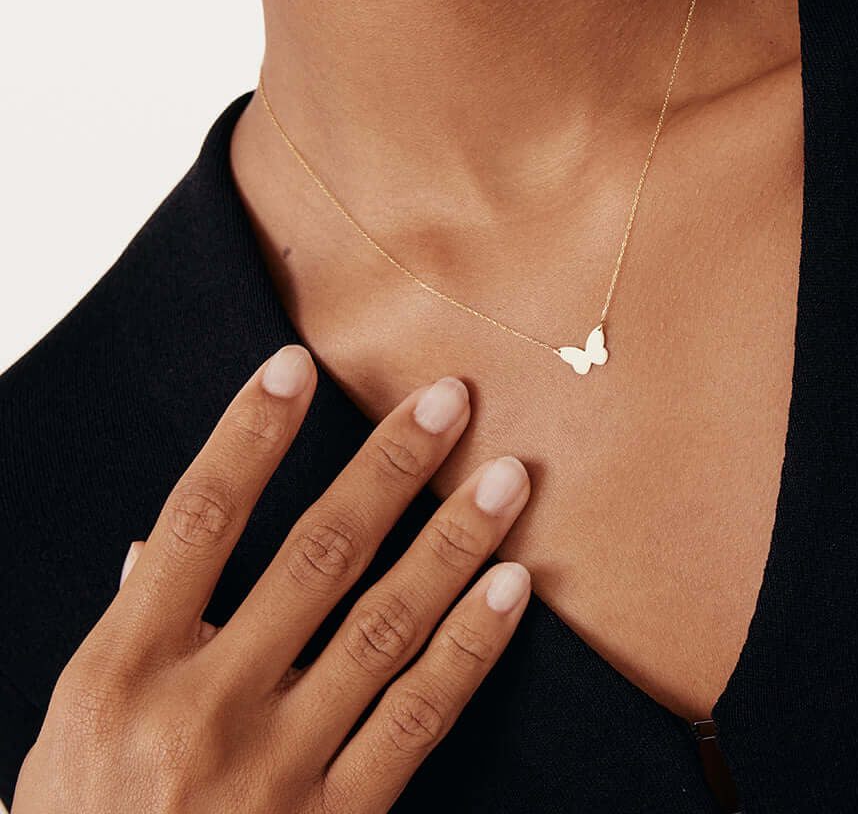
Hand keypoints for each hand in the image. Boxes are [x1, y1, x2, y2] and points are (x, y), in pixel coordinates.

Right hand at [11, 345, 532, 812]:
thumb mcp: (73, 731)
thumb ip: (132, 627)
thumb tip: (160, 542)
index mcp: (126, 670)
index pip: (200, 519)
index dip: (249, 435)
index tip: (297, 364)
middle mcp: (206, 706)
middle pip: (317, 555)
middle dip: (390, 468)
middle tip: (449, 400)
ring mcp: (278, 766)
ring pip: (386, 624)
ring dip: (454, 542)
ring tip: (507, 478)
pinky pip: (419, 716)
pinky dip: (470, 646)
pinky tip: (511, 586)